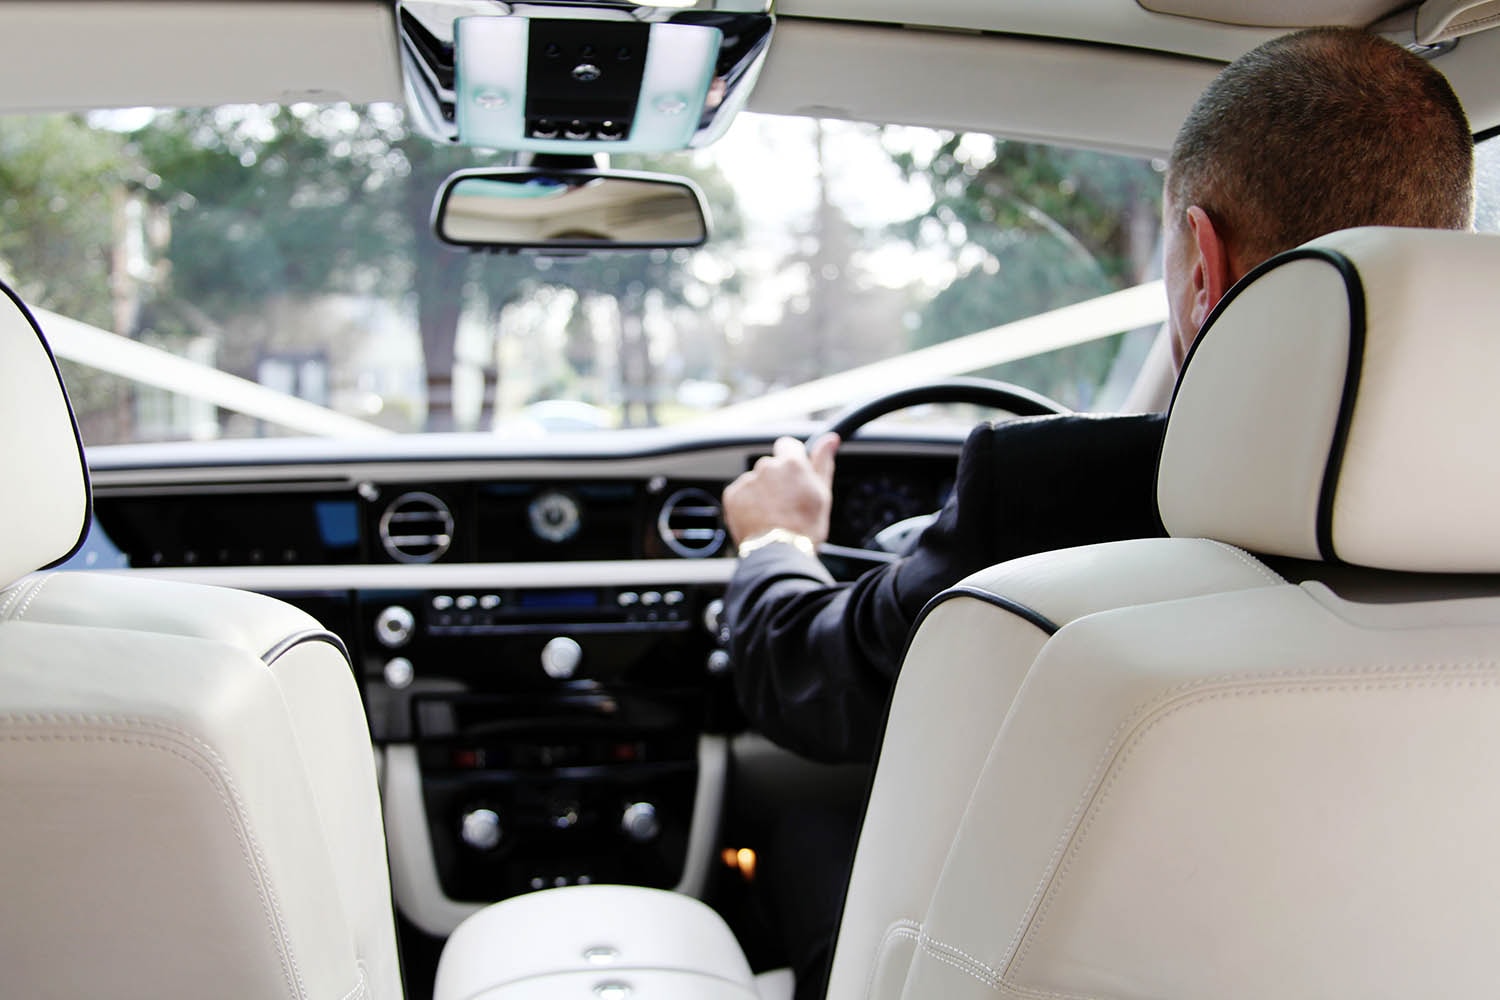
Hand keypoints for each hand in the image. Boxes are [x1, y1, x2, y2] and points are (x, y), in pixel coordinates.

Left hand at [722, 433, 839, 545]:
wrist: (779, 553)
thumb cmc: (805, 527)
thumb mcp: (822, 493)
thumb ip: (823, 461)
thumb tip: (830, 439)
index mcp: (791, 463)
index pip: (787, 445)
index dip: (791, 459)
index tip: (793, 475)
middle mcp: (767, 467)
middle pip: (770, 466)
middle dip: (776, 480)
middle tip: (785, 503)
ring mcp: (748, 481)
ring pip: (755, 481)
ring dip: (761, 492)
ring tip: (772, 515)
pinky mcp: (732, 495)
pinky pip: (740, 494)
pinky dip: (747, 504)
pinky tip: (758, 518)